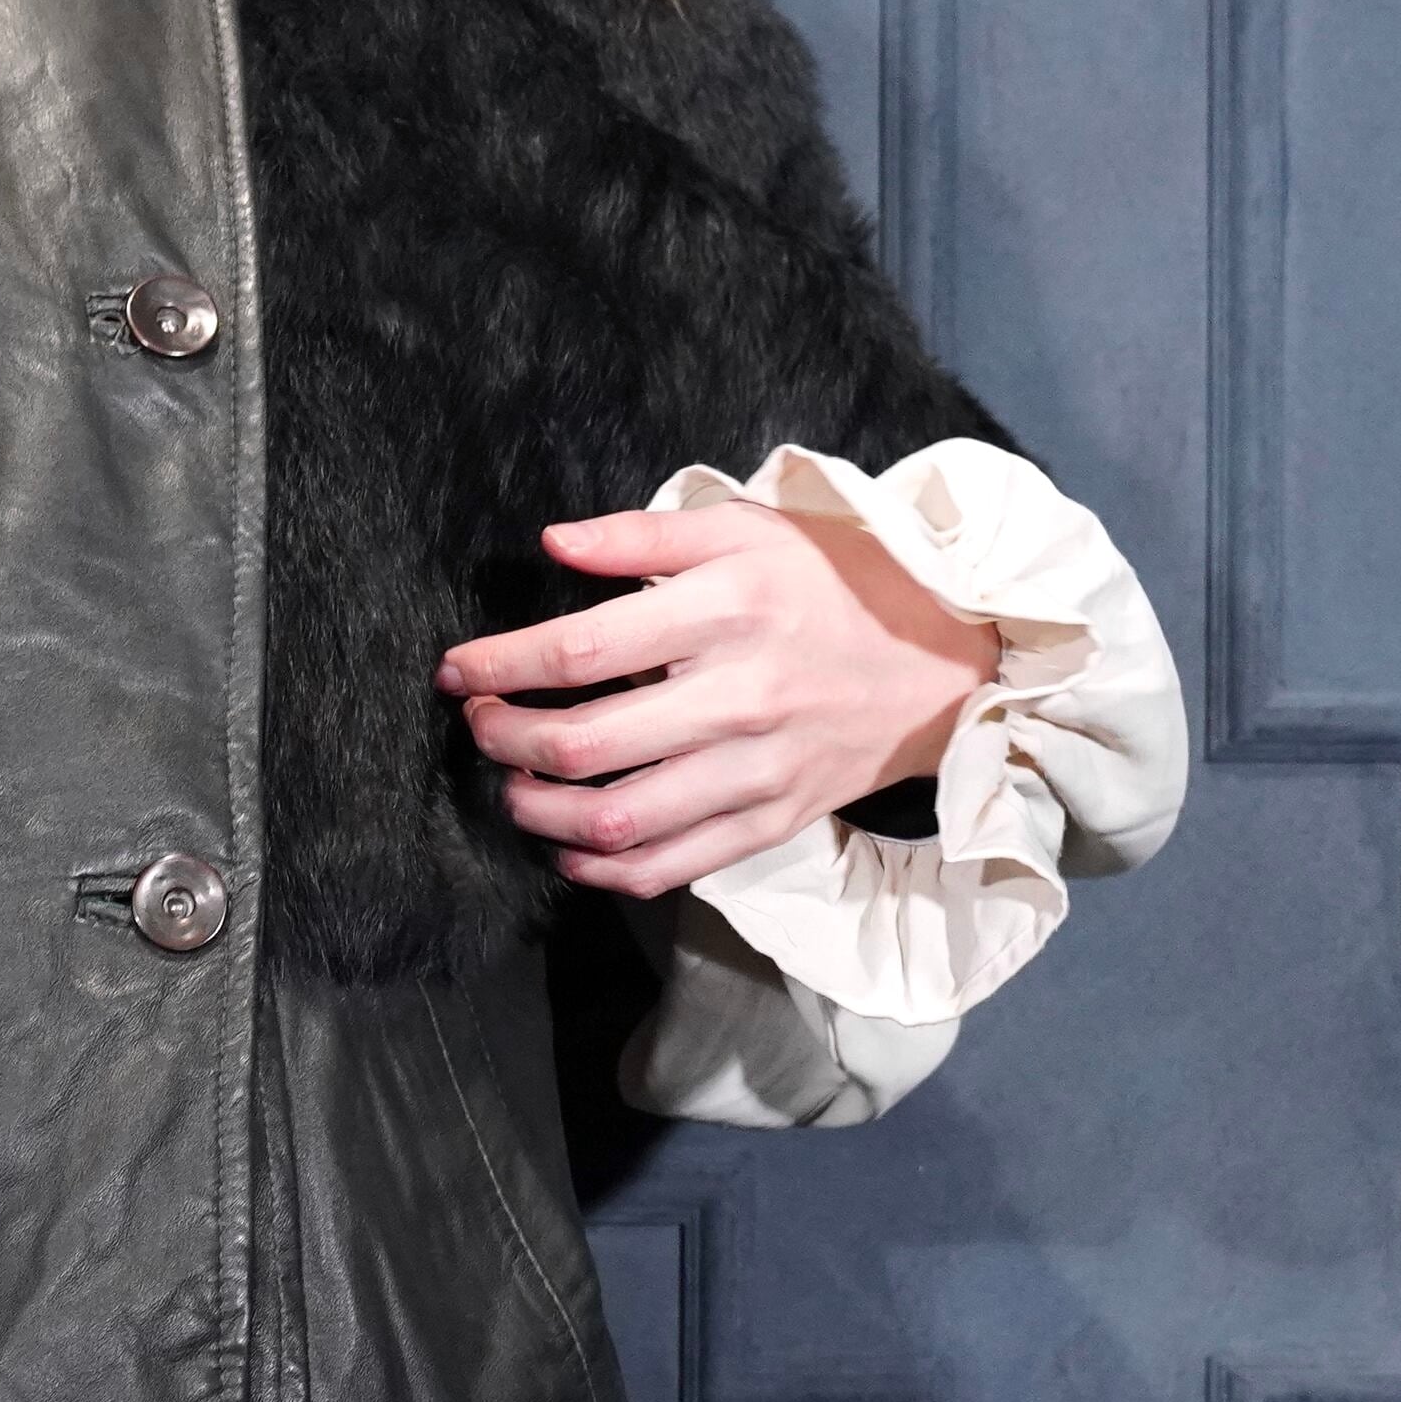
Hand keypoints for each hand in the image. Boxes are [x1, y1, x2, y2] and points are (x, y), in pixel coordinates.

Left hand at [435, 491, 1000, 895]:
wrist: (940, 665)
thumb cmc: (833, 586)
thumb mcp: (749, 531)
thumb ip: (644, 537)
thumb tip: (553, 541)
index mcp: (729, 611)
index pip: (582, 649)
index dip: (501, 665)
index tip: (461, 672)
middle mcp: (740, 697)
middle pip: (585, 744)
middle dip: (507, 740)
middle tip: (482, 726)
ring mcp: (757, 770)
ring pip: (616, 820)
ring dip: (538, 812)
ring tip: (513, 786)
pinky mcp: (770, 823)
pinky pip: (667, 868)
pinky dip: (601, 870)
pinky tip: (568, 847)